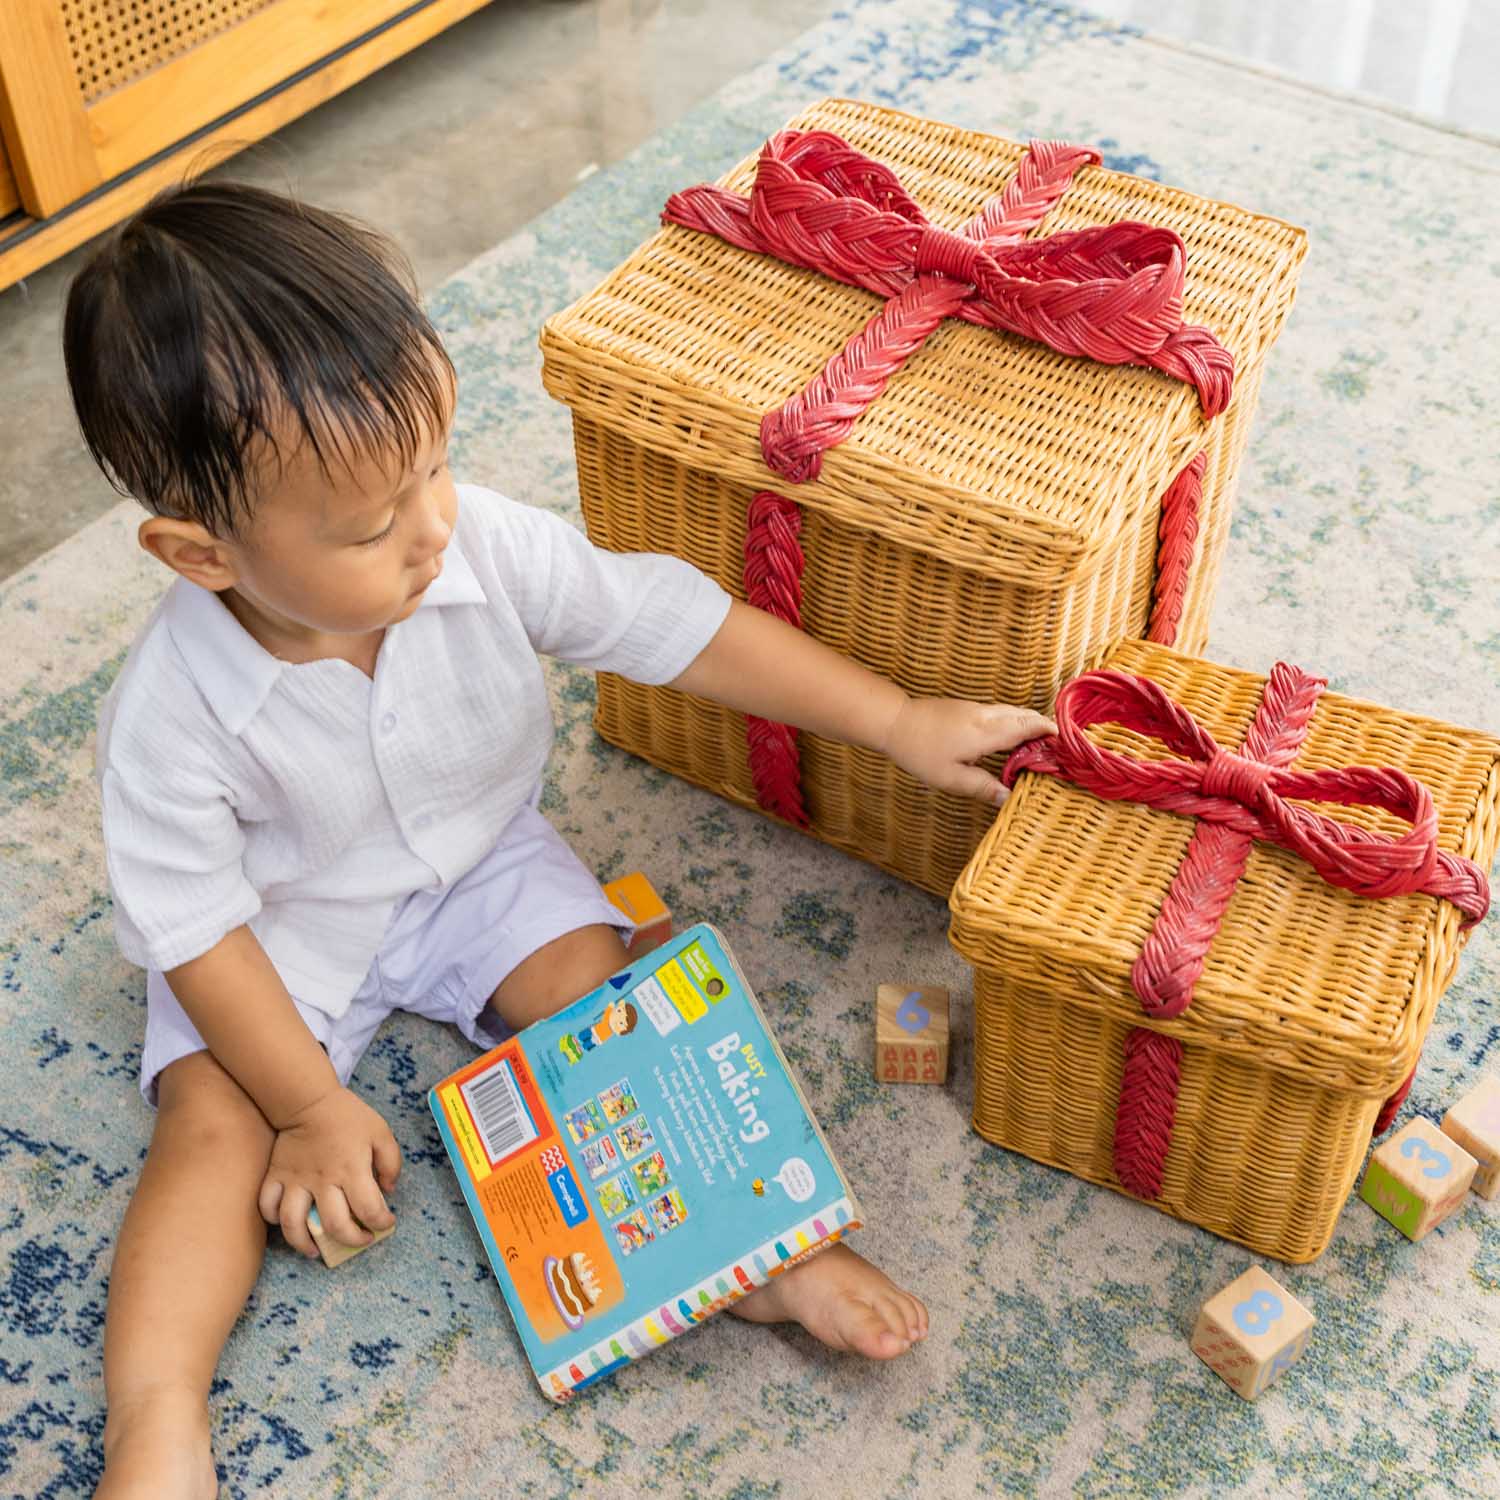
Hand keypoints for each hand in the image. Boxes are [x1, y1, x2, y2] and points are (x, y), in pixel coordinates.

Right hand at [257, 1085, 400, 1257]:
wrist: (309, 1099)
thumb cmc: (348, 1117)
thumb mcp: (380, 1133)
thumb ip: (391, 1162)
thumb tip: (389, 1190)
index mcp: (352, 1169)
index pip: (369, 1209)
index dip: (381, 1222)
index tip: (386, 1222)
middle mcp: (323, 1180)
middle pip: (334, 1225)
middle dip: (351, 1240)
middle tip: (360, 1239)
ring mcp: (296, 1180)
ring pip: (294, 1225)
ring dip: (305, 1244)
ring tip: (316, 1250)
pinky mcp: (275, 1176)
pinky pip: (267, 1206)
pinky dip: (274, 1220)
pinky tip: (288, 1223)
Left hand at [880, 698, 1055, 805]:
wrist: (895, 722)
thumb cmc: (921, 752)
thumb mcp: (951, 778)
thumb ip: (983, 788)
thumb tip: (1009, 799)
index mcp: (988, 732)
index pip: (1030, 727)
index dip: (1051, 734)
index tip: (1067, 745)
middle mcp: (988, 715)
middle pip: (1027, 716)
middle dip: (1046, 729)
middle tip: (1060, 749)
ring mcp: (978, 708)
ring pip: (1014, 712)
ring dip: (1031, 725)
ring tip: (1041, 747)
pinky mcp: (969, 708)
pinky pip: (1002, 712)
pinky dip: (1015, 722)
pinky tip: (1012, 740)